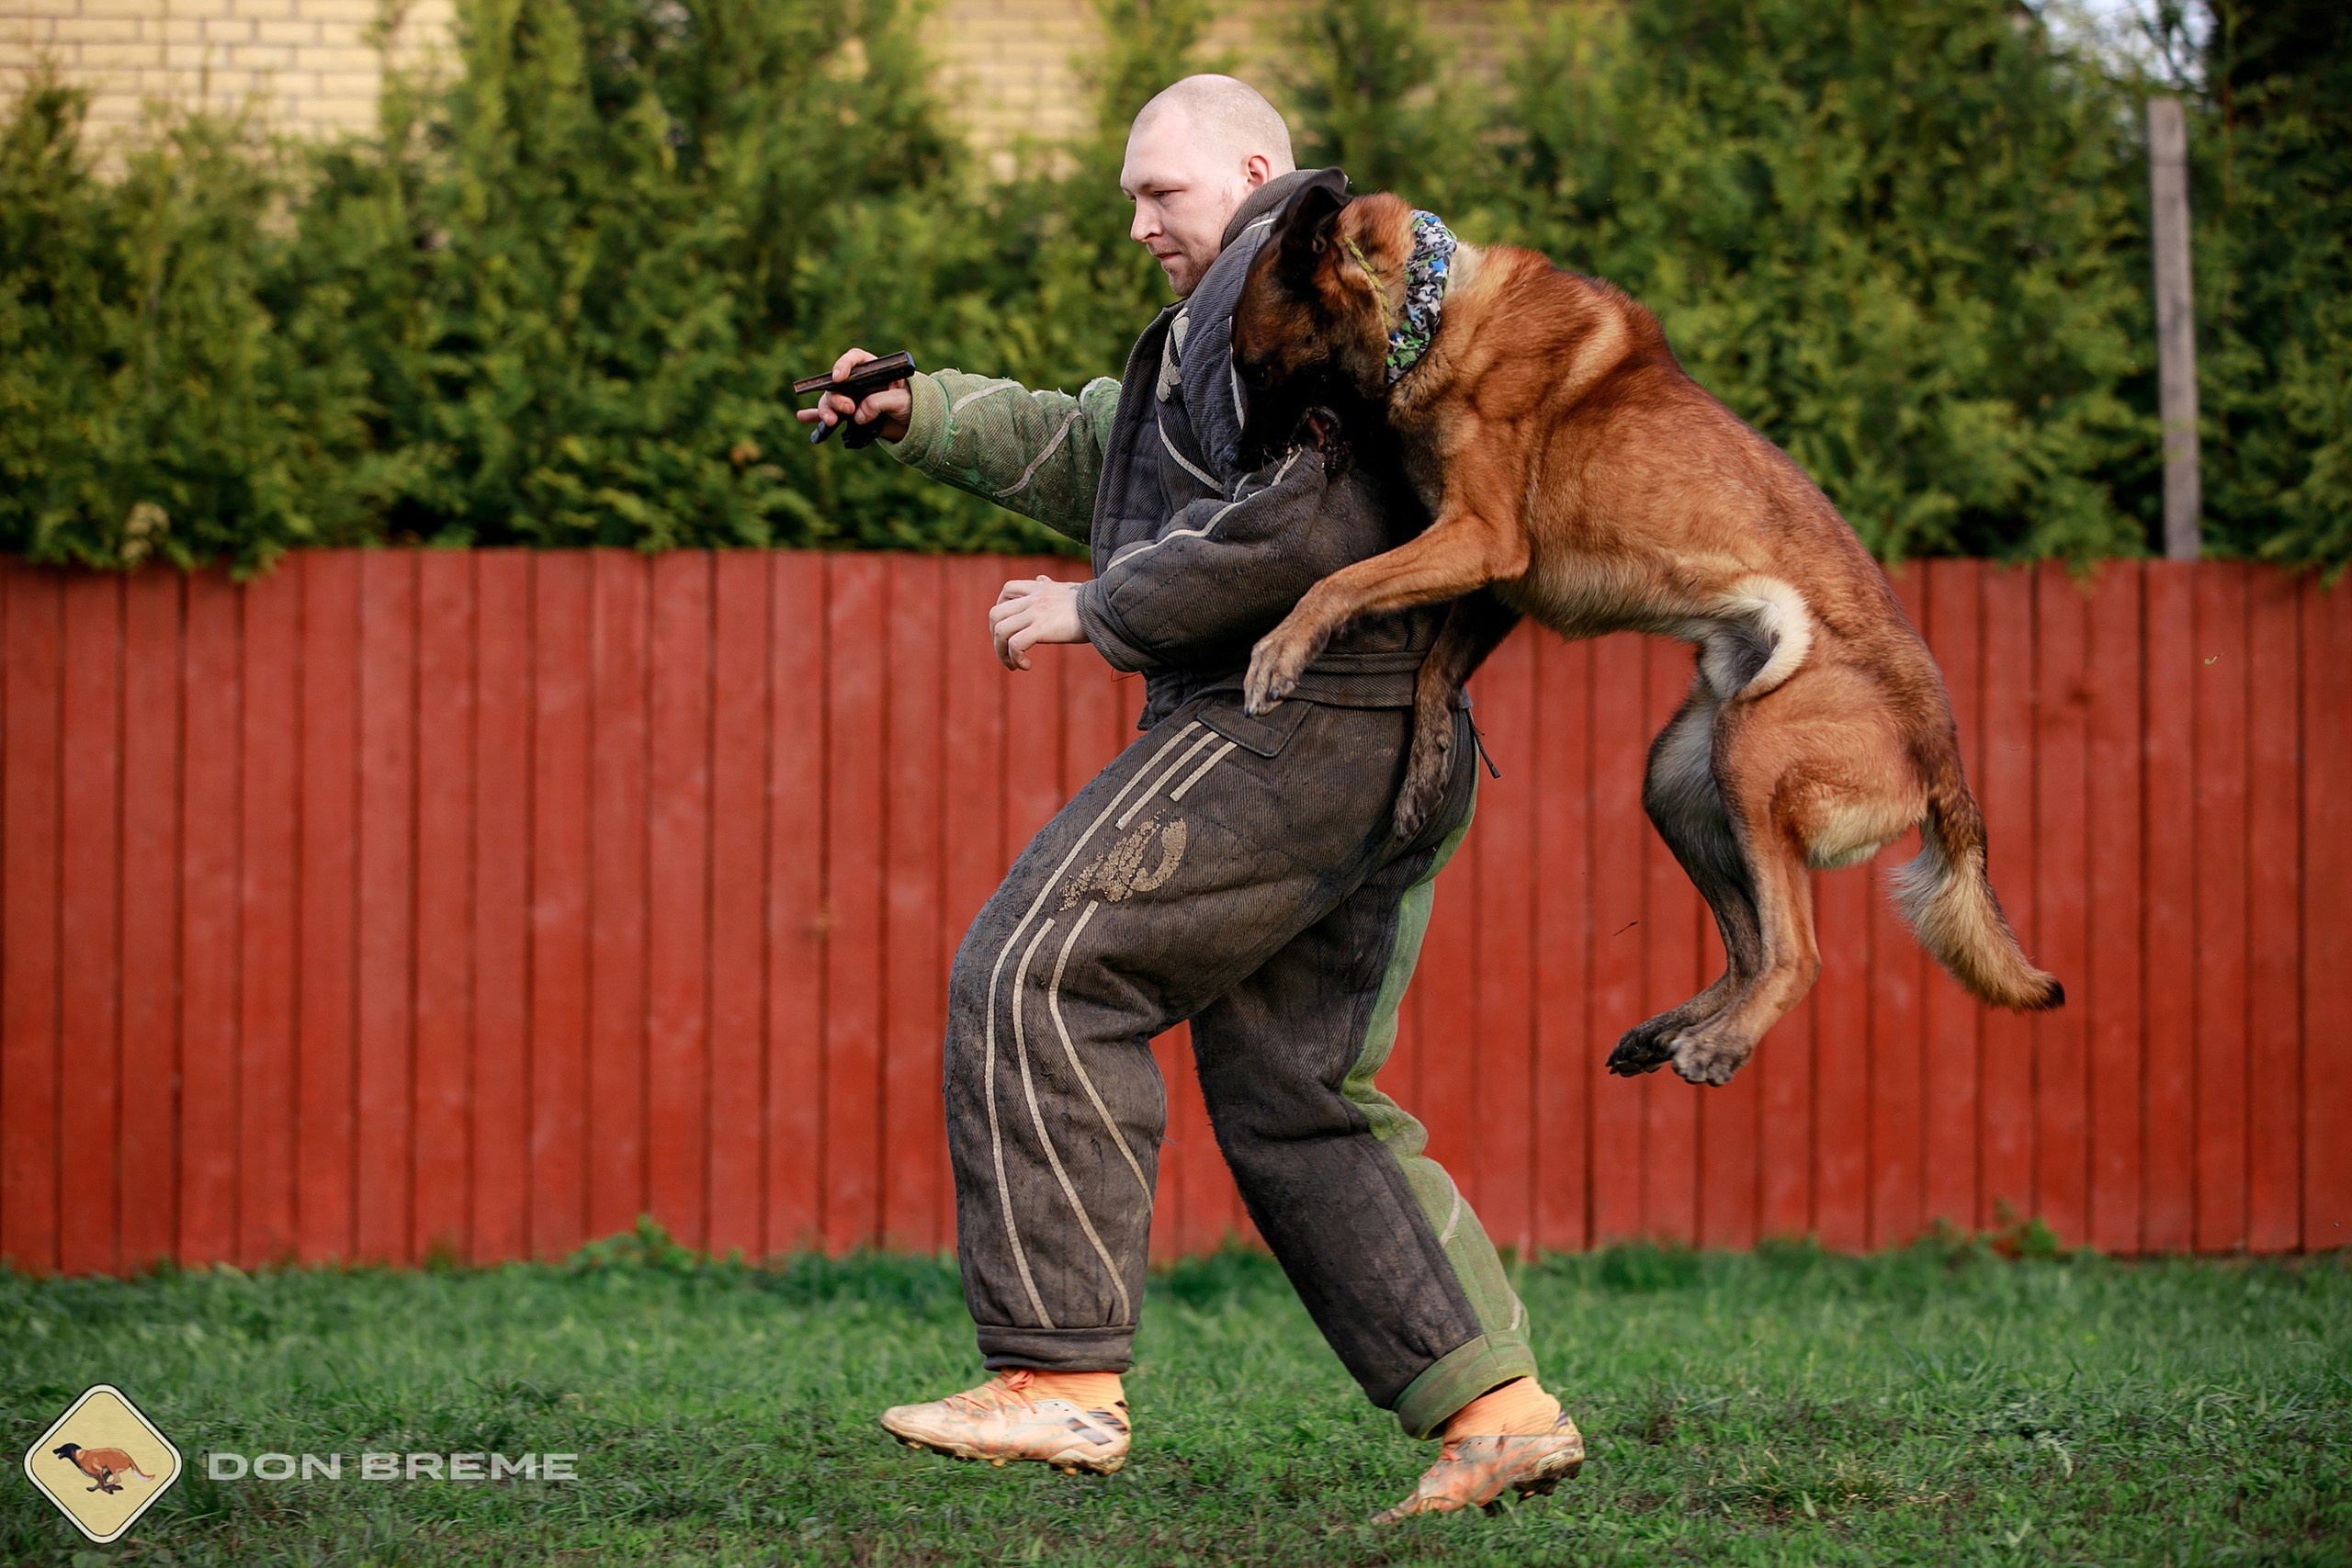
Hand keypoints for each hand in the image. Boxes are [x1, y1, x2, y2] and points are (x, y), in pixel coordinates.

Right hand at [793, 346, 911, 442]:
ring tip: (831, 422)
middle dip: (836, 397)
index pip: (854, 360)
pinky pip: (829, 414)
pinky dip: (815, 416)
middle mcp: (858, 382)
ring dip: (826, 410)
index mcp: (873, 369)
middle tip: (847, 409)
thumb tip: (858, 414)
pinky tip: (802, 417)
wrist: (915, 424)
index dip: (843, 366)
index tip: (838, 378)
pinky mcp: (849, 415)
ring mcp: (852, 398)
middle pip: (837, 384)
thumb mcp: (902, 400)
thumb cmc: (912, 404)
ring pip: (830, 400)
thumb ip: (880, 402)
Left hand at [989, 576, 1084, 670]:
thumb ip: (1050, 586)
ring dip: (1001, 652)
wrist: (1108, 606)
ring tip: (1014, 664)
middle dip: (995, 637)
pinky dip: (1015, 658)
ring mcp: (1036, 612)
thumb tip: (1041, 579)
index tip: (1010, 628)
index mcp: (1039, 588)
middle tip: (1007, 652)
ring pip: (1000, 631)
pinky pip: (1015, 644)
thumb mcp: (1067, 589)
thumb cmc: (1093, 603)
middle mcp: (1034, 598)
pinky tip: (1026, 665)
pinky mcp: (1042, 628)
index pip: (1007, 590)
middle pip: (995, 614)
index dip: (1001, 610)